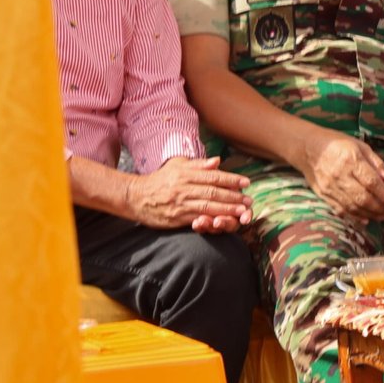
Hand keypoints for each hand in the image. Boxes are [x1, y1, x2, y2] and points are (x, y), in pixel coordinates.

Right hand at [125, 156, 250, 232]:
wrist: (134, 197)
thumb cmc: (159, 180)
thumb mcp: (177, 166)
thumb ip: (198, 165)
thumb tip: (218, 161)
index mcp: (185, 174)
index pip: (213, 176)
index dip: (231, 179)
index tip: (246, 183)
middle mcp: (183, 188)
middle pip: (213, 192)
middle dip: (234, 197)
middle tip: (249, 200)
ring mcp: (179, 204)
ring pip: (207, 206)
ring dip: (227, 209)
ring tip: (242, 212)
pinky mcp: (175, 218)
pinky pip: (196, 219)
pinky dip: (211, 220)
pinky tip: (222, 221)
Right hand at [297, 131, 383, 220]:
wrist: (308, 148)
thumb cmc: (338, 144)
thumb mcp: (361, 146)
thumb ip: (377, 164)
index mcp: (351, 160)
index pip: (371, 182)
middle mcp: (339, 176)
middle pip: (362, 198)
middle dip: (379, 208)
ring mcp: (330, 187)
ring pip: (352, 207)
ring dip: (369, 214)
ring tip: (382, 216)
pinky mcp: (323, 195)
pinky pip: (340, 210)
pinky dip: (354, 217)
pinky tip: (366, 219)